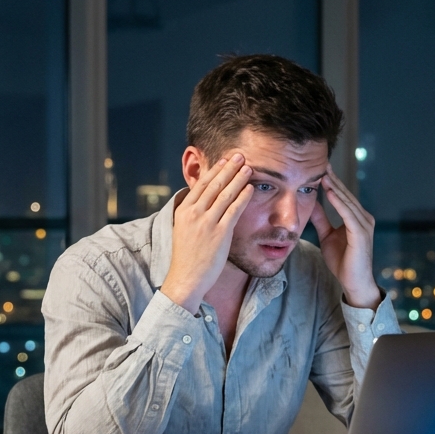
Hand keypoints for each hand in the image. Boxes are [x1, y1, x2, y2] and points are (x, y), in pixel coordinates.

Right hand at [160, 153, 254, 312]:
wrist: (186, 278)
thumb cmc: (187, 257)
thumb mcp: (184, 230)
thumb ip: (193, 215)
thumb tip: (204, 203)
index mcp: (184, 211)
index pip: (201, 184)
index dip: (214, 171)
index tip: (223, 160)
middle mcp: (194, 214)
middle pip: (214, 185)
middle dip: (228, 168)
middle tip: (239, 155)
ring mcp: (206, 223)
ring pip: (225, 194)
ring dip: (238, 179)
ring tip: (248, 167)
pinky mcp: (219, 234)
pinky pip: (234, 210)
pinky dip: (243, 197)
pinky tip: (250, 188)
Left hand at [311, 165, 381, 309]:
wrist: (354, 283)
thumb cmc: (343, 262)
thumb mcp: (327, 236)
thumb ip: (321, 219)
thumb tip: (311, 203)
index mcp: (356, 217)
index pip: (342, 195)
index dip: (332, 181)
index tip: (319, 167)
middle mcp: (363, 218)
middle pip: (345, 194)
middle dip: (333, 179)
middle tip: (321, 162)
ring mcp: (364, 225)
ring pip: (347, 201)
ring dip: (335, 187)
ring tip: (323, 173)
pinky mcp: (361, 234)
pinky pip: (348, 214)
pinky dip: (339, 202)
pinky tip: (330, 192)